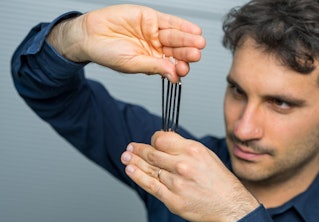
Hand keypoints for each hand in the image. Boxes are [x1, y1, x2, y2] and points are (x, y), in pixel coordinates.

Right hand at [47, 4, 205, 81]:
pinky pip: (169, 21)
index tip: (183, 70)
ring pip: (176, 36)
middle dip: (187, 53)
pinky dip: (182, 25)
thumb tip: (173, 76)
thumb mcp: (132, 64)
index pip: (171, 65)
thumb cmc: (106, 53)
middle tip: (196, 55)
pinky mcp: (150, 18)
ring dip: (188, 40)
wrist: (89, 35)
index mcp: (153, 61)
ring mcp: (154, 33)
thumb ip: (153, 67)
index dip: (179, 68)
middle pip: (177, 51)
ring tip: (198, 43)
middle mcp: (156, 47)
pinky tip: (193, 30)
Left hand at [121, 131, 259, 221]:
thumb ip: (184, 147)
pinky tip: (131, 171)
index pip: (162, 139)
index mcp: (193, 150)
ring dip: (134, 162)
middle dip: (138, 149)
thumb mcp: (206, 155)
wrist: (230, 204)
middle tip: (130, 148)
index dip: (153, 139)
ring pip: (149, 169)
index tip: (151, 141)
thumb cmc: (219, 180)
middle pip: (152, 153)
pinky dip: (138, 177)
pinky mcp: (173, 199)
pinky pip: (151, 186)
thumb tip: (163, 141)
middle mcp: (183, 165)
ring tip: (125, 157)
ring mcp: (177, 183)